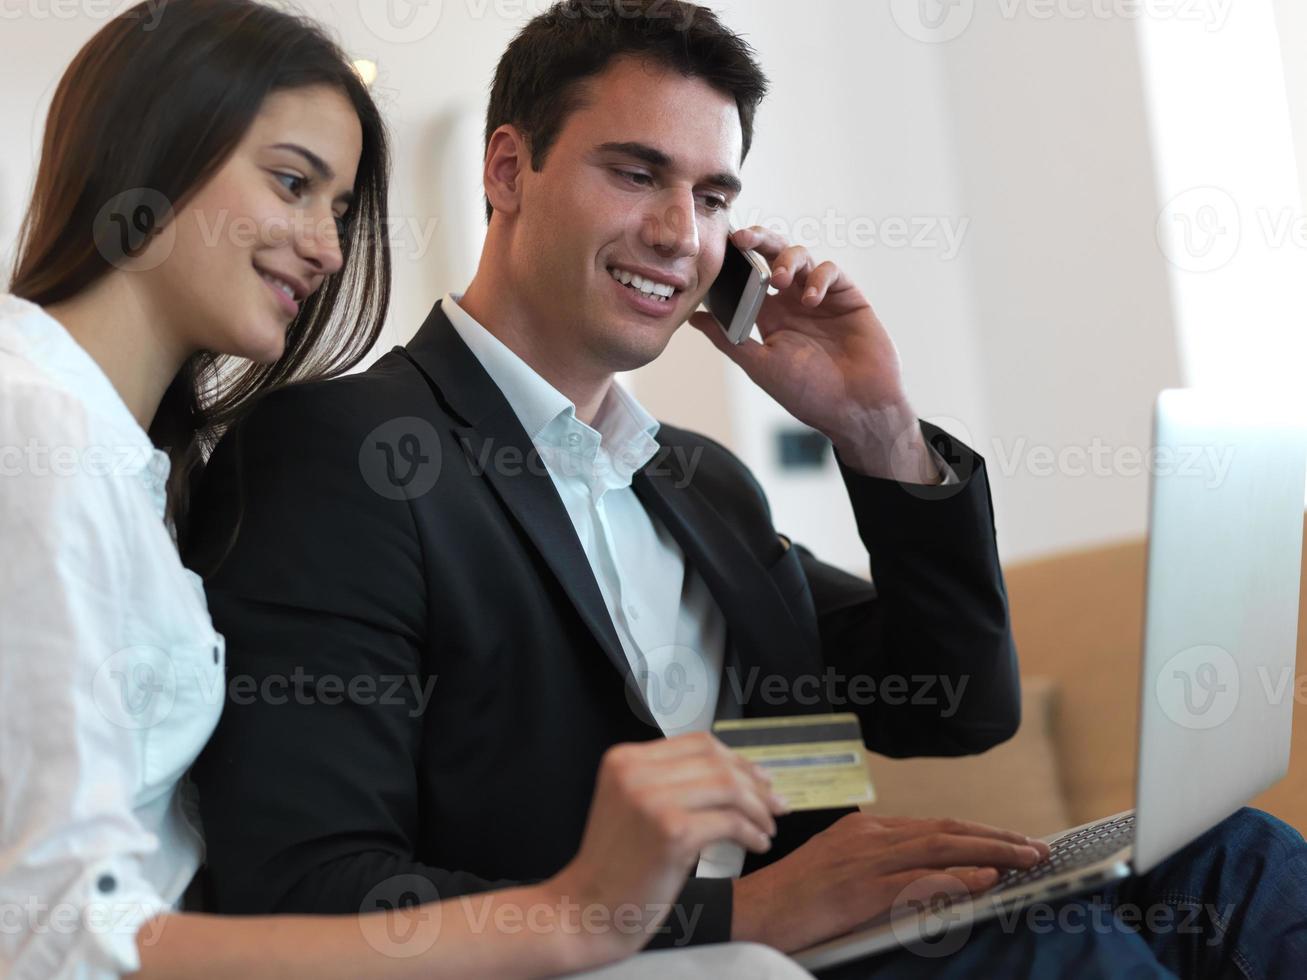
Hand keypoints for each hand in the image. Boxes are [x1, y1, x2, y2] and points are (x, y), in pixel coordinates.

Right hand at [546, 732, 788, 961]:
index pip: (697, 742)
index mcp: (625, 759)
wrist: (589, 907)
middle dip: (754, 783)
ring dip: (757, 808)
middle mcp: (635, 772)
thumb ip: (669, 781)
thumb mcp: (632, 804)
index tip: (758, 779)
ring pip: (727, 788)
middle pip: (716, 762)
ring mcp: (652, 801)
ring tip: (767, 827)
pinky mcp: (671, 832)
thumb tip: (735, 772)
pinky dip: (751, 832)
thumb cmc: (617, 862)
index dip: (735, 759)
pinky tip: (756, 844)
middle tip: (774, 805)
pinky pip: (728, 821)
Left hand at [689, 226, 940, 481]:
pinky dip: (818, 277)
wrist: (855, 407)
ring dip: (785, 260)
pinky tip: (810, 299)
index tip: (718, 249)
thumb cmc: (808, 393)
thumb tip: (693, 319)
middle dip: (756, 240)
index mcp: (767, 314)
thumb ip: (728, 339)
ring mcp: (819, 295)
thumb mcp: (760, 365)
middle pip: (772, 255)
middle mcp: (791, 300)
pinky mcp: (846, 296)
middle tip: (741, 239)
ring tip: (778, 278)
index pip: (746, 276)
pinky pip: (830, 270)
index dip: (734, 260)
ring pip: (800, 255)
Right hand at [731, 812, 1051, 953]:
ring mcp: (864, 860)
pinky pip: (918, 880)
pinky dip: (956, 877)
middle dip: (996, 837)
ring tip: (1028, 858)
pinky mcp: (860, 888)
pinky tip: (985, 879)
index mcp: (863, 831)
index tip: (1012, 841)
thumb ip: (882, 869)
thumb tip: (935, 880)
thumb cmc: (792, 901)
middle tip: (1037, 846)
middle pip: (945, 830)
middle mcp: (868, 837)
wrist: (750, 912)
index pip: (934, 827)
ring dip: (991, 851)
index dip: (978, 834)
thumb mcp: (840, 872)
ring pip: (940, 847)